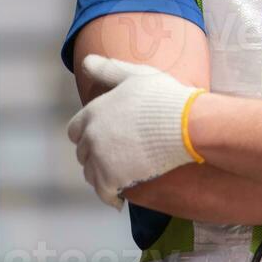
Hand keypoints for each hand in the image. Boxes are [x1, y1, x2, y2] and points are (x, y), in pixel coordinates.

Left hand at [66, 54, 204, 209]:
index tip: (103, 139)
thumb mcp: (135, 76)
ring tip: (119, 176)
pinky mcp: (112, 179)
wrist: (187, 125)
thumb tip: (85, 62)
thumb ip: (108, 70)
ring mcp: (100, 159)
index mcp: (93, 112)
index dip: (87, 135)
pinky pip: (104, 193)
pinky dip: (110, 196)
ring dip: (102, 176)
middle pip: (83, 153)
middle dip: (95, 155)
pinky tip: (118, 199)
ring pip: (91, 174)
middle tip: (115, 158)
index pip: (75, 130)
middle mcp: (91, 136)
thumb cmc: (165, 98)